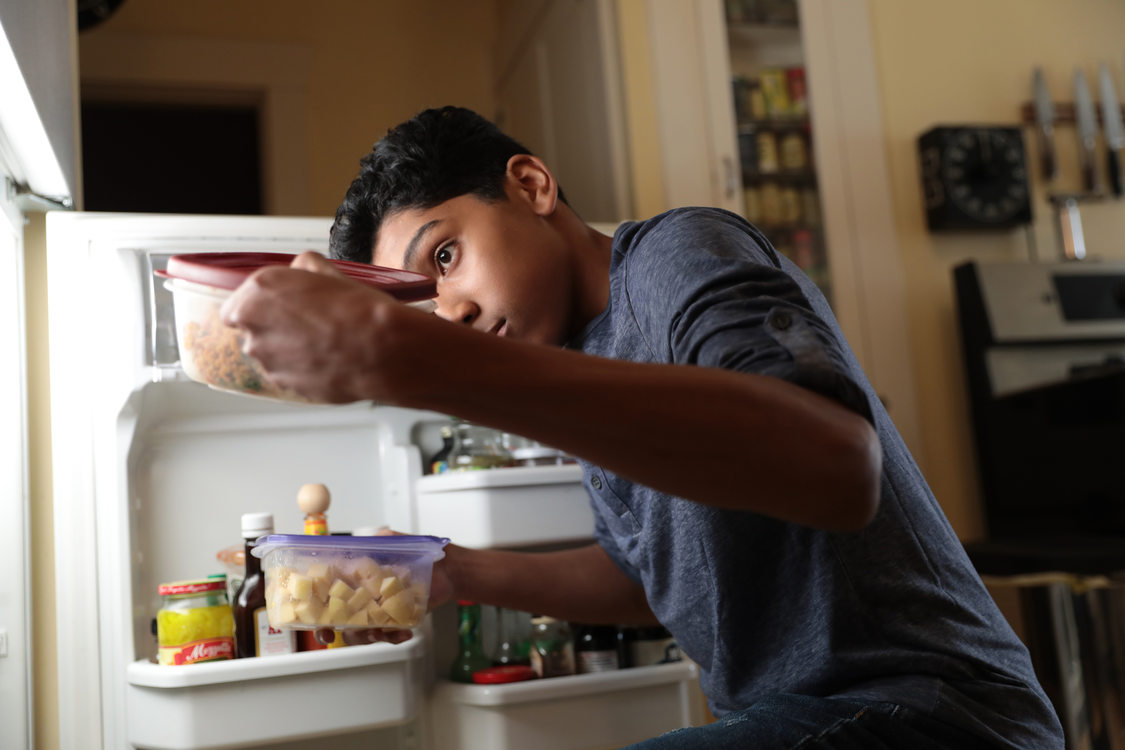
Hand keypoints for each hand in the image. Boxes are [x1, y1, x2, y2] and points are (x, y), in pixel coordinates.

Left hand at [219, 251, 404, 402]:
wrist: (381, 349)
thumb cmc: (357, 310)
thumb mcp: (327, 270)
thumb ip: (302, 268)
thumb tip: (301, 270)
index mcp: (256, 297)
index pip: (233, 309)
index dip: (258, 308)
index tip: (276, 307)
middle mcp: (255, 332)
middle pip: (254, 332)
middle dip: (276, 329)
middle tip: (309, 323)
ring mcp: (271, 364)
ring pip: (273, 356)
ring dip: (290, 351)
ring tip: (325, 342)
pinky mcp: (288, 387)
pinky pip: (291, 375)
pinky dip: (305, 369)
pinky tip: (330, 358)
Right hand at [314, 528, 457, 646]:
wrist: (447, 569)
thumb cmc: (417, 552)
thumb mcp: (392, 540)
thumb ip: (374, 541)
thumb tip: (359, 544)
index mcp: (356, 577)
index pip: (328, 592)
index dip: (314, 606)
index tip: (310, 615)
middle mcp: (363, 597)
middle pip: (338, 619)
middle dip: (330, 631)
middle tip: (330, 635)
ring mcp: (379, 611)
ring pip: (362, 632)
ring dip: (367, 636)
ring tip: (380, 631)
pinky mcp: (396, 621)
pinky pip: (389, 635)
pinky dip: (394, 637)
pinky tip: (404, 634)